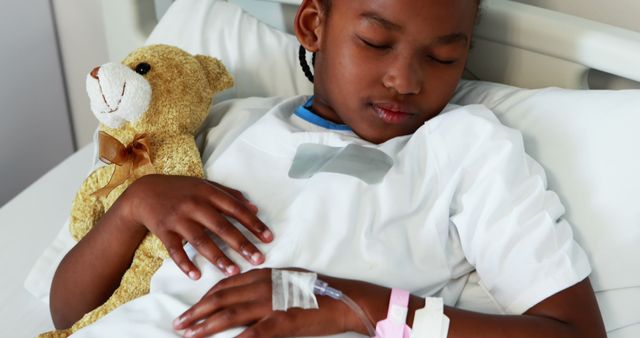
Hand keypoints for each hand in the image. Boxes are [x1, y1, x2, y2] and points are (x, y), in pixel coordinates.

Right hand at [122, 175, 273, 278]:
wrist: (144, 192)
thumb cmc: (181, 190)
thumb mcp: (205, 186)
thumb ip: (230, 195)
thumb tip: (255, 207)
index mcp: (208, 193)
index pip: (236, 209)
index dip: (253, 224)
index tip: (268, 238)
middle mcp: (194, 205)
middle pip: (222, 227)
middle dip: (242, 244)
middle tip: (258, 259)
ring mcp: (178, 219)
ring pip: (201, 241)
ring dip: (219, 257)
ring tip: (234, 271)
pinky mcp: (163, 231)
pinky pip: (175, 250)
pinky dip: (185, 263)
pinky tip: (197, 275)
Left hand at [172, 268, 391, 337]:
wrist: (341, 299)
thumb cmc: (316, 290)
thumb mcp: (286, 280)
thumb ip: (263, 284)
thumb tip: (243, 294)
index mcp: (263, 274)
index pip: (225, 285)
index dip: (204, 298)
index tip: (191, 309)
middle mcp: (262, 285)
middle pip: (220, 298)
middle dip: (196, 312)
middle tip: (179, 323)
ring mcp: (270, 303)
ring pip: (228, 314)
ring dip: (205, 325)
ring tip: (188, 333)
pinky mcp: (281, 321)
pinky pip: (252, 333)